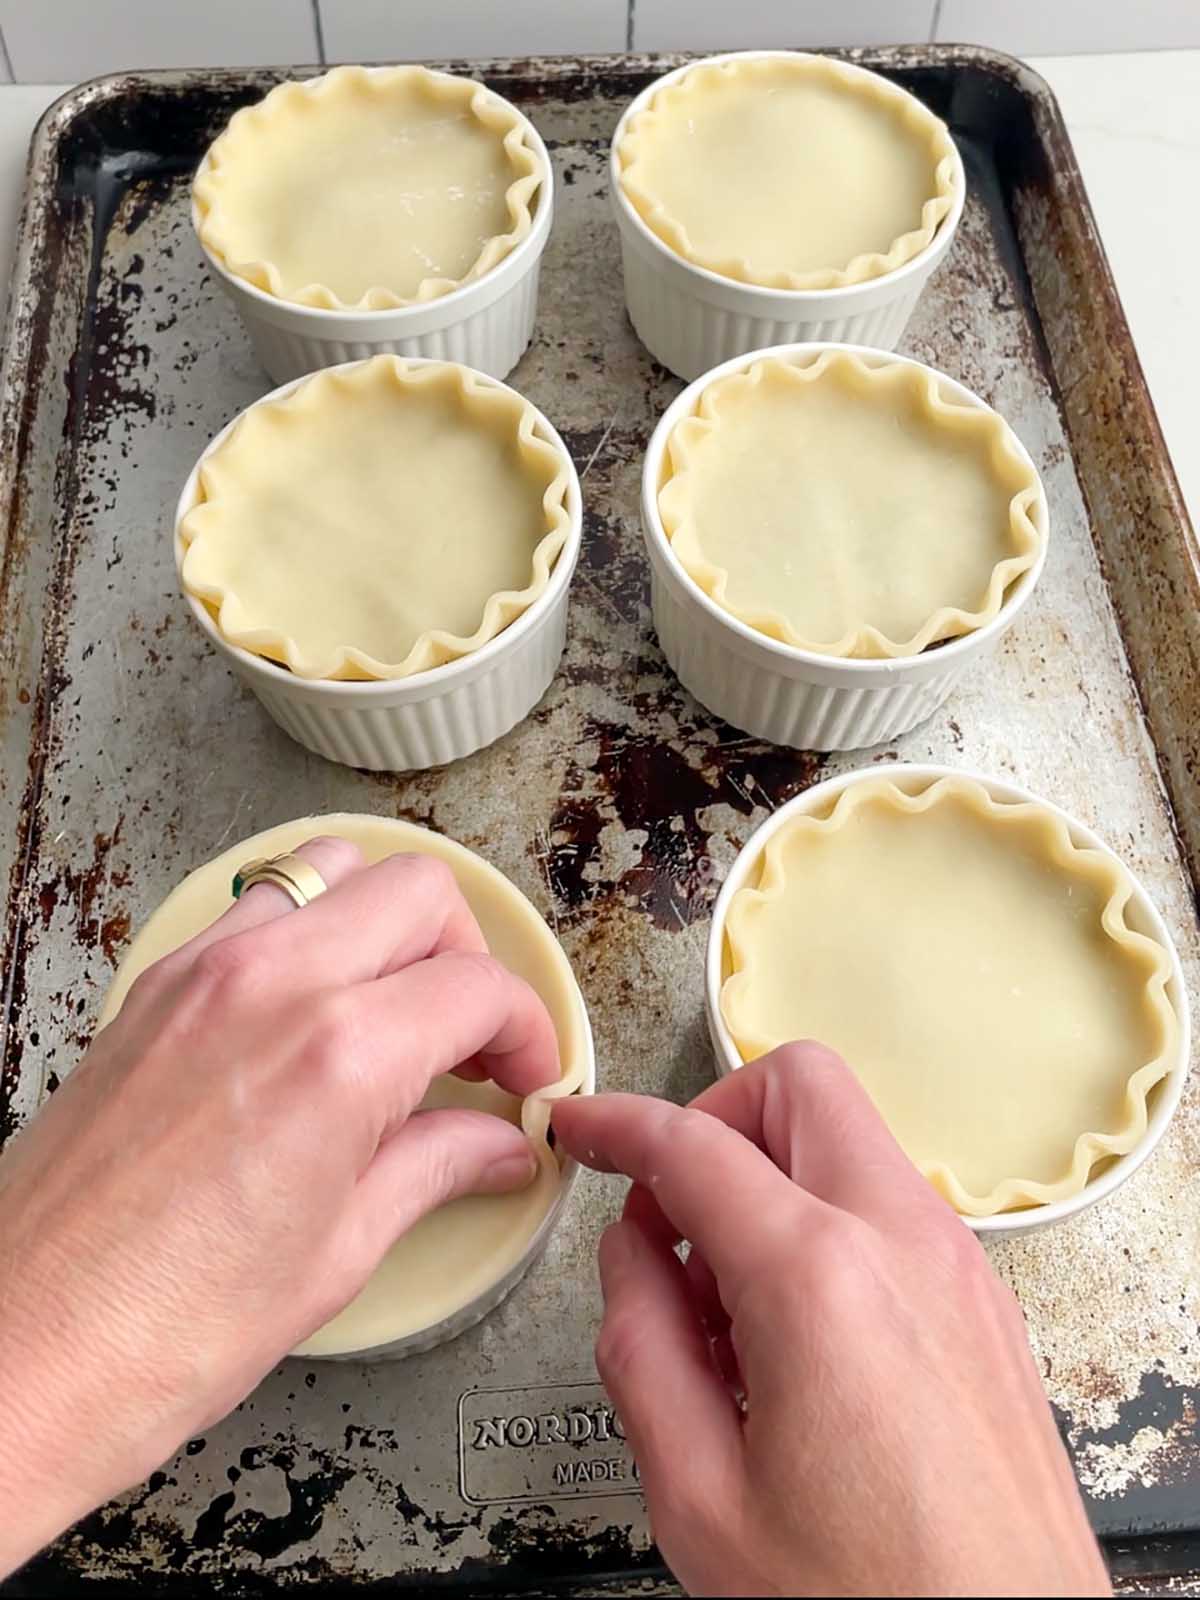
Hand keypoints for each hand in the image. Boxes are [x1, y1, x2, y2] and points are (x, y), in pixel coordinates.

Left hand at [0, 837, 557, 1575]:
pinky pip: (256, 907)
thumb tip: (496, 1143)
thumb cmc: (158, 1329)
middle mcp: (272, 985)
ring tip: (397, 1008)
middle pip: (419, 893)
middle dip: (469, 957)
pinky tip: (314, 1012)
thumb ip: (434, 1168)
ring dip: (387, 923)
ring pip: (334, 870)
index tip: (526, 1075)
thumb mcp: (337, 1252)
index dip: (527, 1030)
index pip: (478, 986)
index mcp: (339, 1054)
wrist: (18, 1355)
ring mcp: (202, 972)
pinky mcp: (152, 987)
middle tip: (474, 1041)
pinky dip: (308, 931)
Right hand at [553, 1044, 1108, 1598]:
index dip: (617, 1124)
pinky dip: (824, 1225)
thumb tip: (631, 1256)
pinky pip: (888, 1207)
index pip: (695, 1145)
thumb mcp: (700, 1498)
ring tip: (727, 1314)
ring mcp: (959, 1268)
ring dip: (769, 1181)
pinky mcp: (985, 1304)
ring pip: (847, 1141)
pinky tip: (793, 1342)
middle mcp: (905, 1245)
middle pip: (798, 1086)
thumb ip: (641, 1349)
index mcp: (821, 1282)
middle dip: (715, 1122)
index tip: (581, 1128)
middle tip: (670, 1216)